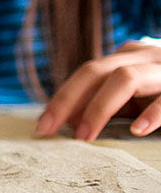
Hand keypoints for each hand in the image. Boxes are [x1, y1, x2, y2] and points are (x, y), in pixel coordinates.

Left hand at [36, 40, 160, 139]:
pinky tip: (140, 130)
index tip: (41, 127)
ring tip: (85, 136)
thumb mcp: (134, 95)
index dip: (60, 99)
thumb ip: (105, 102)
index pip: (85, 74)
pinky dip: (153, 113)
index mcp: (126, 57)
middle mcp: (142, 56)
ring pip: (125, 78)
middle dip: (68, 102)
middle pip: (95, 71)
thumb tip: (66, 120)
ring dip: (100, 108)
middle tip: (50, 131)